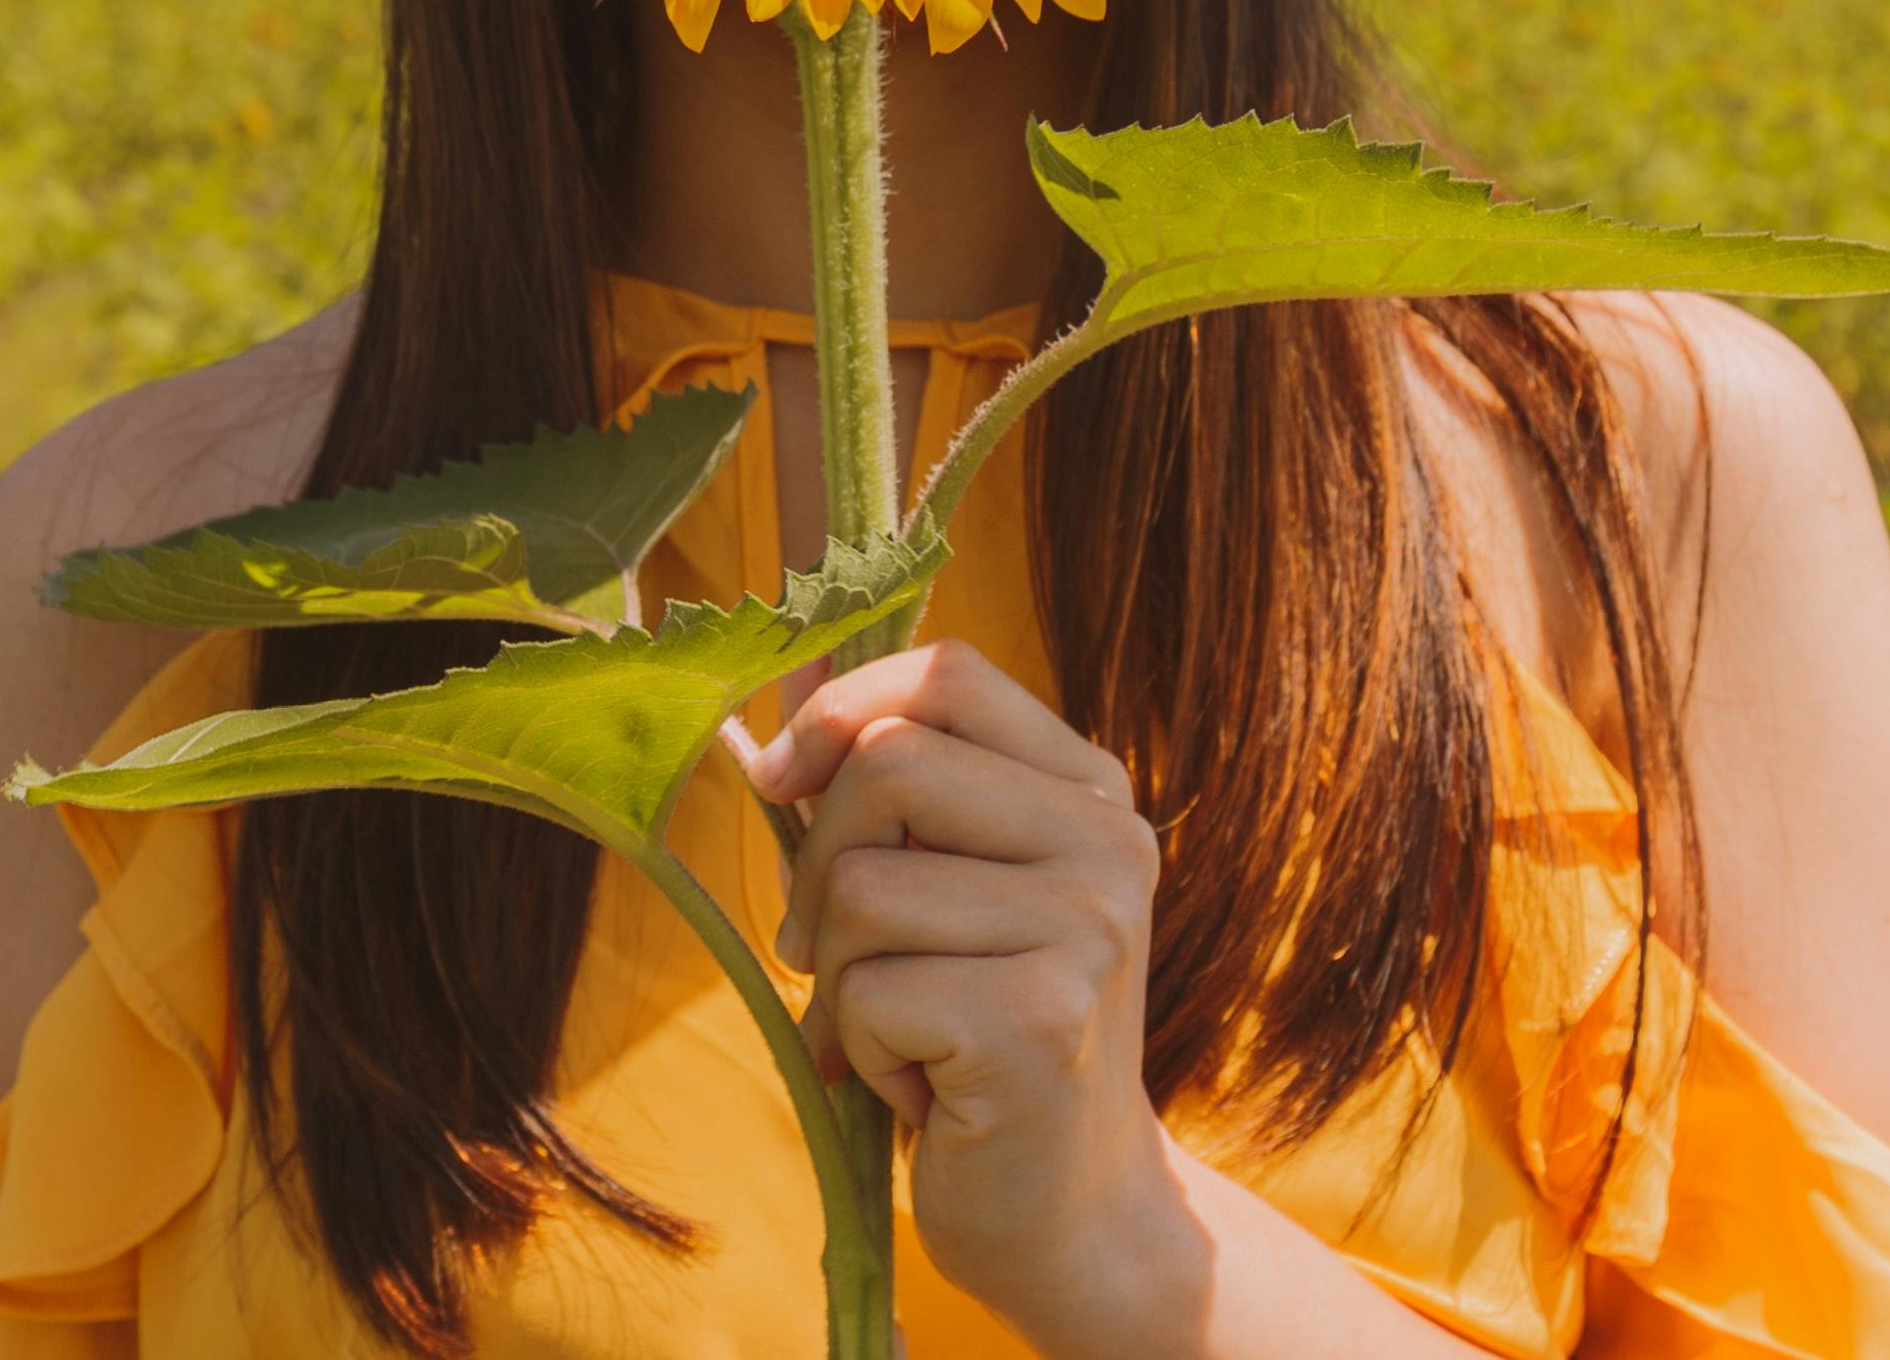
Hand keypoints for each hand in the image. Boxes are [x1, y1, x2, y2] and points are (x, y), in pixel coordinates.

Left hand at [745, 642, 1186, 1339]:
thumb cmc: (976, 1037)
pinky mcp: (1039, 1022)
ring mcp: (1086, 931)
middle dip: (820, 868)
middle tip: (839, 958)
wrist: (1068, 1212)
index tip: (782, 779)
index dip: (839, 710)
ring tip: (902, 1035)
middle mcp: (1107, 844)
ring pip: (861, 887)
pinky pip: (866, 993)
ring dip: (841, 979)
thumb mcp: (942, 888)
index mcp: (1089, 791)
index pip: (948, 676)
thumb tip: (782, 687)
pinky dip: (859, 1050)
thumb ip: (878, 786)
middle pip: (887, 765)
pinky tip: (924, 1088)